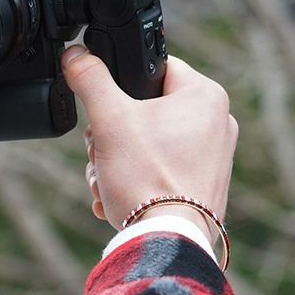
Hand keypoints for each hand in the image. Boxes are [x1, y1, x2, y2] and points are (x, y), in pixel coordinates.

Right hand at [62, 44, 237, 232]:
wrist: (167, 240)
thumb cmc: (147, 179)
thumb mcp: (109, 119)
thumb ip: (89, 78)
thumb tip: (75, 54)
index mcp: (205, 96)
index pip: (155, 69)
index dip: (121, 86)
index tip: (106, 110)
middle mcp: (218, 123)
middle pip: (146, 111)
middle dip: (111, 135)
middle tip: (101, 151)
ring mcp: (214, 158)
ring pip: (148, 144)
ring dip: (116, 162)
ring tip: (107, 180)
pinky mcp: (204, 186)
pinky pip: (161, 170)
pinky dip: (135, 182)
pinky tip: (118, 197)